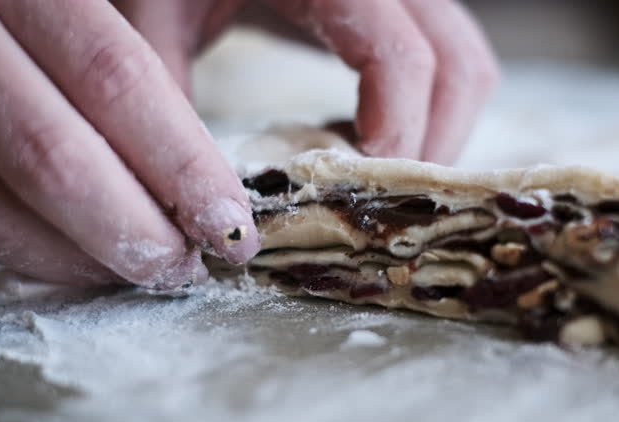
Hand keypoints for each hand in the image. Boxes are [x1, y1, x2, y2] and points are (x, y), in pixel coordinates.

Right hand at [0, 0, 259, 288]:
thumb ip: (147, 64)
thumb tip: (203, 177)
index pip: (114, 76)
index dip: (180, 163)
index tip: (227, 224)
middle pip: (46, 152)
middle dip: (129, 229)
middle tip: (183, 267)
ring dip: (72, 252)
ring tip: (140, 270)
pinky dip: (19, 242)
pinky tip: (75, 255)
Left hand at [114, 0, 500, 164]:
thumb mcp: (154, 18)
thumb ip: (164, 102)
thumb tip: (197, 205)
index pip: (404, 58)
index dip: (397, 136)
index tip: (360, 193)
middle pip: (459, 65)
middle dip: (431, 145)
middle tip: (375, 198)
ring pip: (465, 64)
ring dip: (437, 131)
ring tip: (370, 172)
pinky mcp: (396, 6)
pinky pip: (445, 58)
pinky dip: (426, 109)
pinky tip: (365, 136)